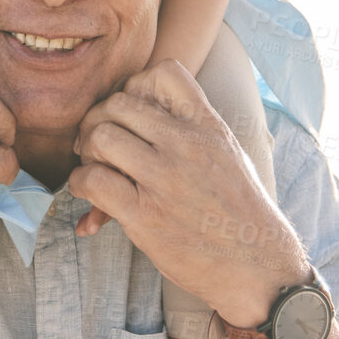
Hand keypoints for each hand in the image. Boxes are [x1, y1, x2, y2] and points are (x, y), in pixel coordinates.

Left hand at [65, 59, 310, 328]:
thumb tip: (151, 116)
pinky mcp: (145, 215)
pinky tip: (90, 195)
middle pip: (119, 103)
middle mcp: (187, 145)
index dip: (135, 86)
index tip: (131, 113)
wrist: (258, 266)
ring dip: (87, 152)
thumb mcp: (229, 155)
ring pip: (101, 137)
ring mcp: (165, 179)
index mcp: (209, 126)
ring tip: (93, 168)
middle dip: (98, 121)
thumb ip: (194, 131)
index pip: (164, 72)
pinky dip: (81, 184)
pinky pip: (93, 181)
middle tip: (96, 144)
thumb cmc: (241, 213)